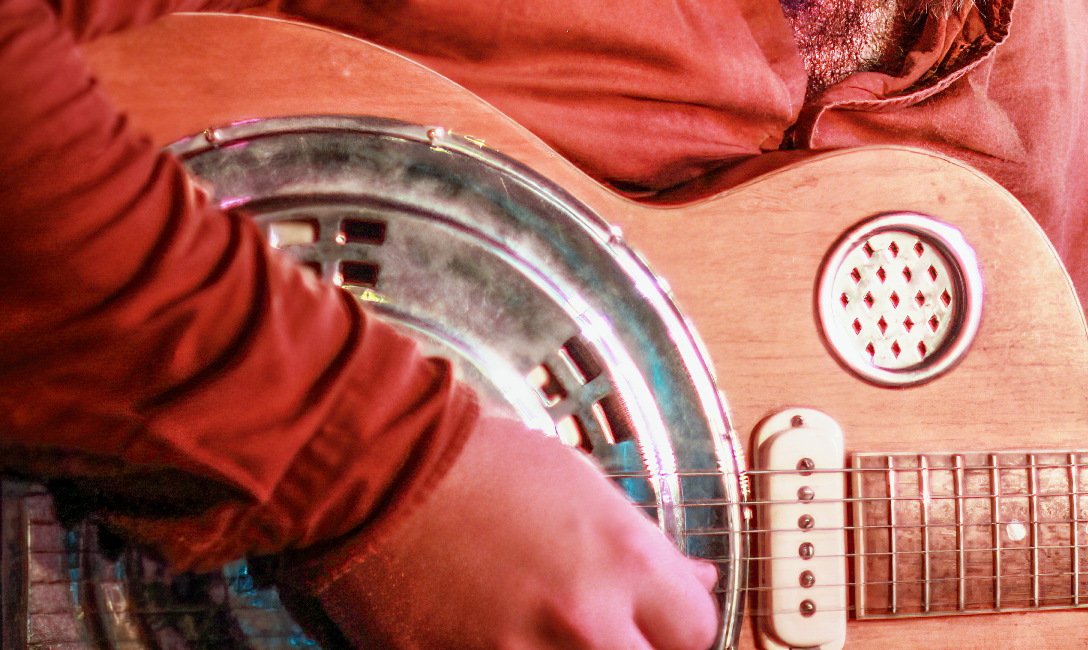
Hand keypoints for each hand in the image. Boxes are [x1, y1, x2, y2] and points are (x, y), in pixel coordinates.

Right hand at [289, 415, 720, 649]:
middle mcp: (584, 619)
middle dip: (634, 649)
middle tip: (609, 631)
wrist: (380, 468)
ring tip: (543, 629)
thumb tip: (694, 577)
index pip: (697, 631)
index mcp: (627, 563)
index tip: (660, 622)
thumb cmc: (480, 465)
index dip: (678, 627)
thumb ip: (645, 547)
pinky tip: (492, 635)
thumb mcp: (586, 488)